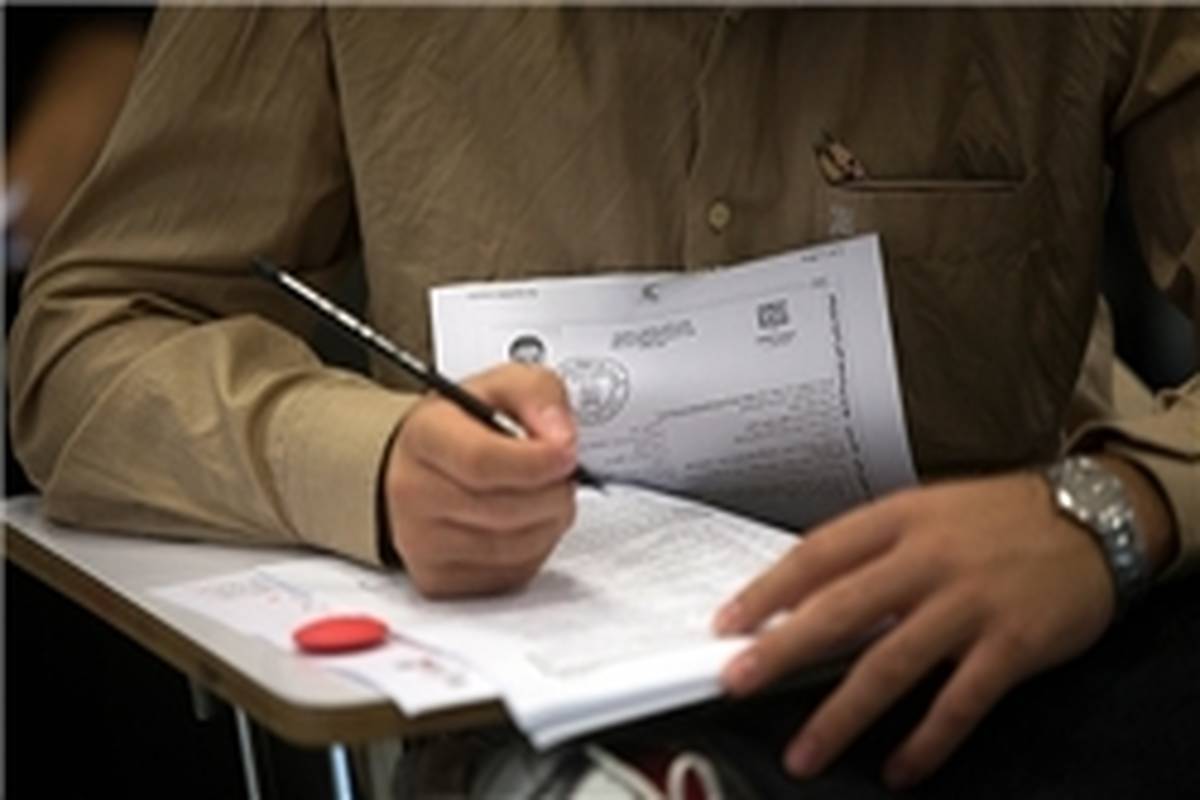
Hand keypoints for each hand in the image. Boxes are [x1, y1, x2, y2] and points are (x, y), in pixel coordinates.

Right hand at [381, 363, 578, 596]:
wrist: (426, 464)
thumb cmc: (467, 425)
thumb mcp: (506, 386)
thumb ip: (539, 395)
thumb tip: (560, 438)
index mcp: (425, 435)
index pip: (482, 461)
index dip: (536, 462)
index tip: (567, 455)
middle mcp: (412, 491)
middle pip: (506, 509)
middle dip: (553, 491)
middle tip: (560, 473)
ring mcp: (420, 542)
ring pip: (515, 547)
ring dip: (549, 522)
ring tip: (542, 494)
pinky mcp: (439, 578)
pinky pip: (510, 574)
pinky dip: (533, 550)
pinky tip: (523, 522)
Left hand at [713, 472, 1119, 788]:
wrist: (1096, 515)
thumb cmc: (1002, 516)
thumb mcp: (929, 511)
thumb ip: (873, 549)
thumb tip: (806, 596)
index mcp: (901, 519)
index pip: (818, 553)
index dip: (768, 590)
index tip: (730, 622)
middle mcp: (929, 559)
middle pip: (840, 610)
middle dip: (782, 651)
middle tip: (738, 682)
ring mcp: (971, 603)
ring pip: (889, 665)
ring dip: (840, 715)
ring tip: (804, 752)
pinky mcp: (1013, 645)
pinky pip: (960, 703)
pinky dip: (925, 741)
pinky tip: (898, 767)